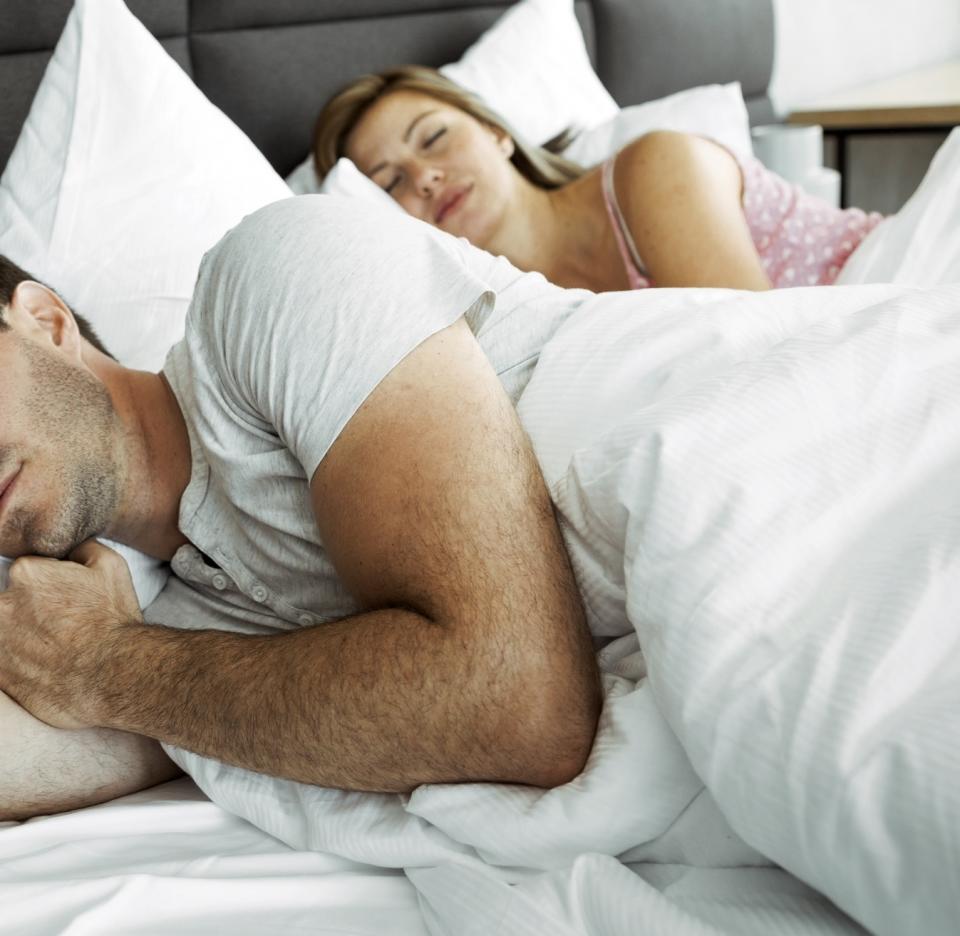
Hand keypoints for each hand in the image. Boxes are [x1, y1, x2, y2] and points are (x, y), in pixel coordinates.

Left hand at [0, 540, 142, 728]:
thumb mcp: (112, 568)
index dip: (49, 585)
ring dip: (24, 636)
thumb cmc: (112, 620)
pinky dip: (20, 662)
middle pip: (11, 602)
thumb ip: (84, 549)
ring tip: (54, 646)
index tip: (65, 599)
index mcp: (27, 574)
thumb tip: (72, 549)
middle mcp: (2, 605)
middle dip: (32, 611)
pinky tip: (46, 664)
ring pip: (6, 632)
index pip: (27, 572)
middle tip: (61, 625)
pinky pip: (4, 661)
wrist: (113, 673)